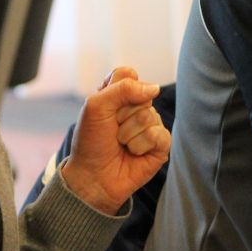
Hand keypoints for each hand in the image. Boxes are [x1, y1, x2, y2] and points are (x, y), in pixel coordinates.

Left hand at [61, 67, 170, 214]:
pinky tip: (133, 153)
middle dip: (122, 114)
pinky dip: (140, 145)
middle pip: (141, 95)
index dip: (116, 90)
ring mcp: (151, 125)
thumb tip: (155, 88)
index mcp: (120, 94)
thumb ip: (124, 88)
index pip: (128, 74)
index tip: (104, 108)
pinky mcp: (161, 145)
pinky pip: (158, 134)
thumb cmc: (90, 142)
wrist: (91, 177)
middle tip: (112, 130)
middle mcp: (138, 107)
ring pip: (149, 116)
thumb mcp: (96, 106)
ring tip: (121, 145)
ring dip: (128, 134)